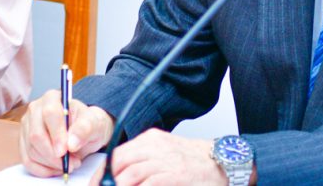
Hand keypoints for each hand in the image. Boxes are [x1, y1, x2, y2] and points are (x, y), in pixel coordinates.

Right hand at [20, 89, 112, 177]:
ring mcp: (27, 126)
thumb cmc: (88, 124)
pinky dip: (43, 170)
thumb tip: (71, 143)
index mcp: (52, 98)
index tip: (65, 151)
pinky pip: (28, 161)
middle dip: (54, 155)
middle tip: (72, 163)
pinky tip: (57, 169)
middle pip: (36, 135)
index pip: (50, 114)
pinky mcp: (24, 143)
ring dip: (51, 164)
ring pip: (32, 150)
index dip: (57, 135)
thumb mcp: (94, 123)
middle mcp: (35, 109)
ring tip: (69, 164)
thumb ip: (85, 129)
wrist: (84, 132)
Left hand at [92, 128, 229, 185]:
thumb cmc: (195, 162)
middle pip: (119, 164)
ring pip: (128, 176)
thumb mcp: (166, 153)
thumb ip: (145, 161)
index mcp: (151, 140)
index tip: (99, 182)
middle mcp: (155, 147)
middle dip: (109, 181)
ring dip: (120, 185)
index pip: (118, 154)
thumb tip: (121, 176)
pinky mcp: (173, 176)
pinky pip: (146, 184)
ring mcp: (164, 161)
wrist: (223, 162)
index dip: (104, 172)